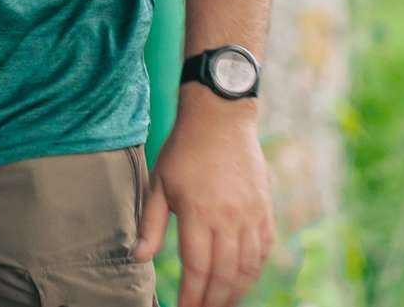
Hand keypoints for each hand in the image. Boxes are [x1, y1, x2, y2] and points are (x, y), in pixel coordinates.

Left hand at [134, 93, 272, 306]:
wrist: (221, 116)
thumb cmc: (185, 149)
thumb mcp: (159, 183)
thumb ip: (151, 225)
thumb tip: (139, 258)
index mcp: (199, 212)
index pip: (197, 268)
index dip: (191, 295)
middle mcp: (229, 217)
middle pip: (224, 274)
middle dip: (213, 301)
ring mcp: (251, 213)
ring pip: (248, 266)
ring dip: (236, 291)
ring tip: (222, 303)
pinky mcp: (264, 207)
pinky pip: (264, 248)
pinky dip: (255, 269)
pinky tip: (244, 280)